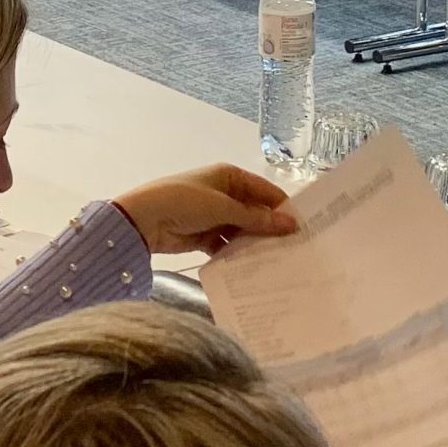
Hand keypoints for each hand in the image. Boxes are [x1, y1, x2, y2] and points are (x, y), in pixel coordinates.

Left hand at [110, 163, 299, 256]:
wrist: (142, 221)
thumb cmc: (184, 203)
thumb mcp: (223, 208)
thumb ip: (257, 219)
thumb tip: (292, 224)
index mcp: (230, 176)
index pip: (266, 192)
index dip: (284, 209)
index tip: (305, 229)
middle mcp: (224, 194)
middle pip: (255, 213)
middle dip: (271, 230)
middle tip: (297, 251)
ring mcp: (214, 216)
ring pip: (242, 231)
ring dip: (255, 245)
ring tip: (280, 264)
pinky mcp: (204, 236)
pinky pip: (227, 245)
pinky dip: (236, 255)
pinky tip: (253, 270)